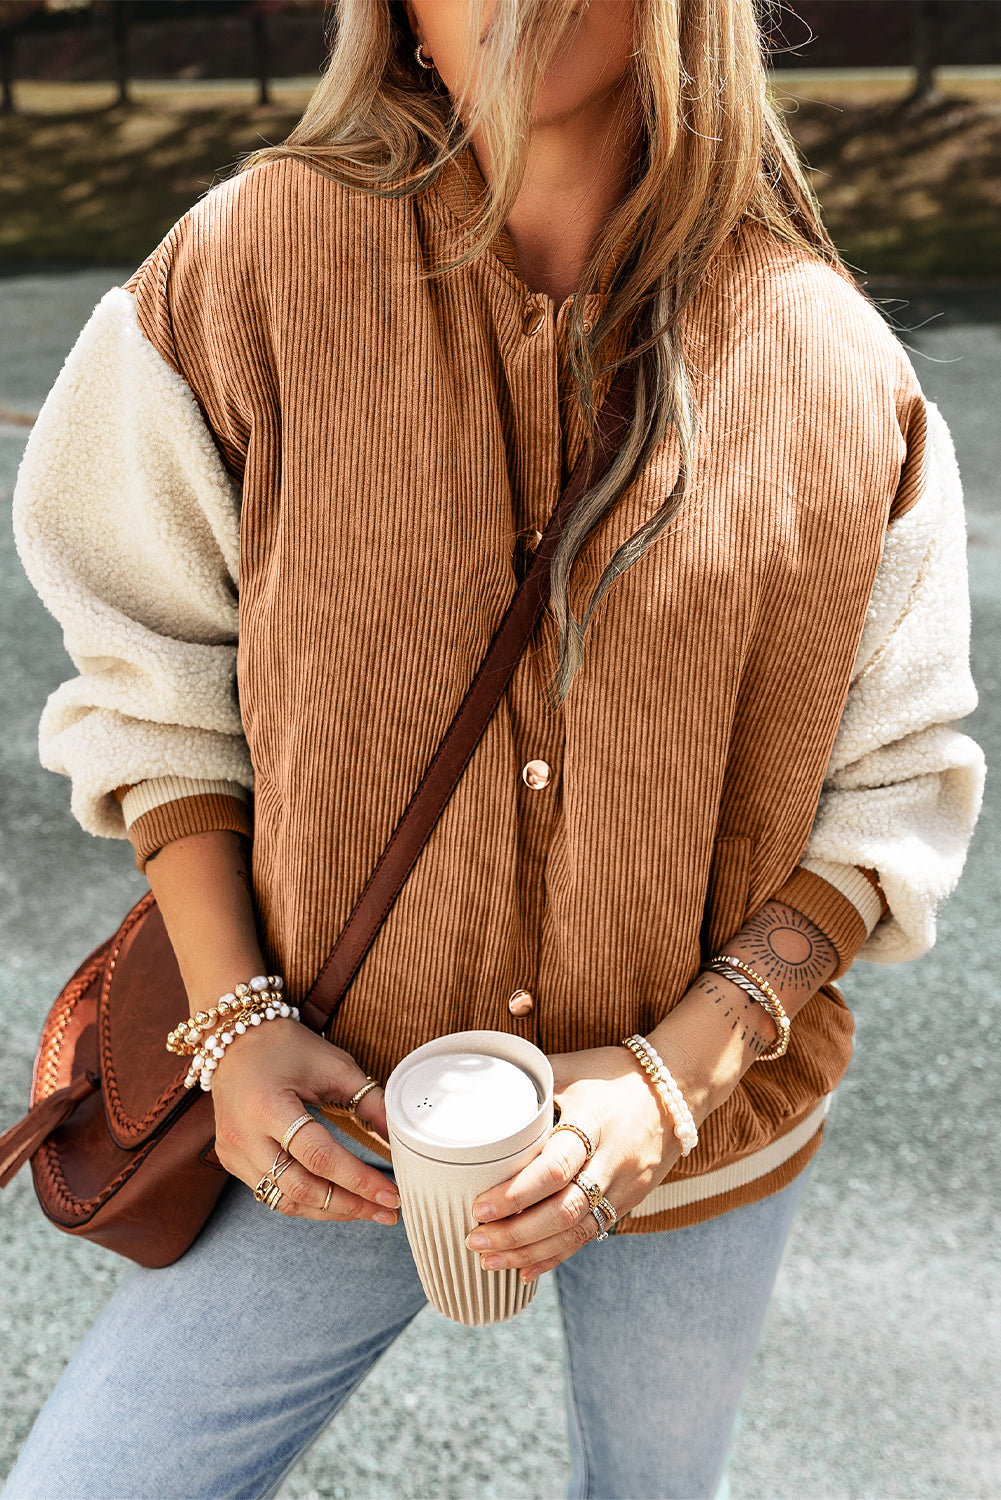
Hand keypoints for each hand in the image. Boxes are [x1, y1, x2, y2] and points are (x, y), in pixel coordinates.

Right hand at [210, 1019, 400, 1223]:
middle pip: (302, 1188)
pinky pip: (272, 1193)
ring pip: (286, 1201)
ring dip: (330, 1210)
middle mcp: (243, 1135)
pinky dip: (307, 1200)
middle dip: (350, 1205)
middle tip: (387, 1210)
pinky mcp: (231, 1161)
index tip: (391, 1194)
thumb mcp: (334, 1065)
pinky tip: (336, 1199)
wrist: (234, 1039)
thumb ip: (370, 1102)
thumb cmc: (285, 1046)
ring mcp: (233, 1152)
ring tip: (368, 1209)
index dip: (359, 1180)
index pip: (319, 1157)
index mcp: (267, 1106)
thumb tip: (400, 1137)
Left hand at [464, 1045, 681, 1279]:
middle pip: (564, 1210)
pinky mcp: (629, 1200)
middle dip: (516, 1233)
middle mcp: (611, 1160)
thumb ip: (530, 1084)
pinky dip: (557, 1255)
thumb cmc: (613, 1072)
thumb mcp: (572, 1068)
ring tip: (490, 1260)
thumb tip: (479, 1085)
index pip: (555, 1167)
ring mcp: (624, 1185)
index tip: (480, 1206)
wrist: (677, 1087)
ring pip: (576, 1231)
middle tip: (475, 1239)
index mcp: (593, 1122)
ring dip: (530, 1252)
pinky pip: (591, 1235)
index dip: (516, 1193)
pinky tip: (527, 1270)